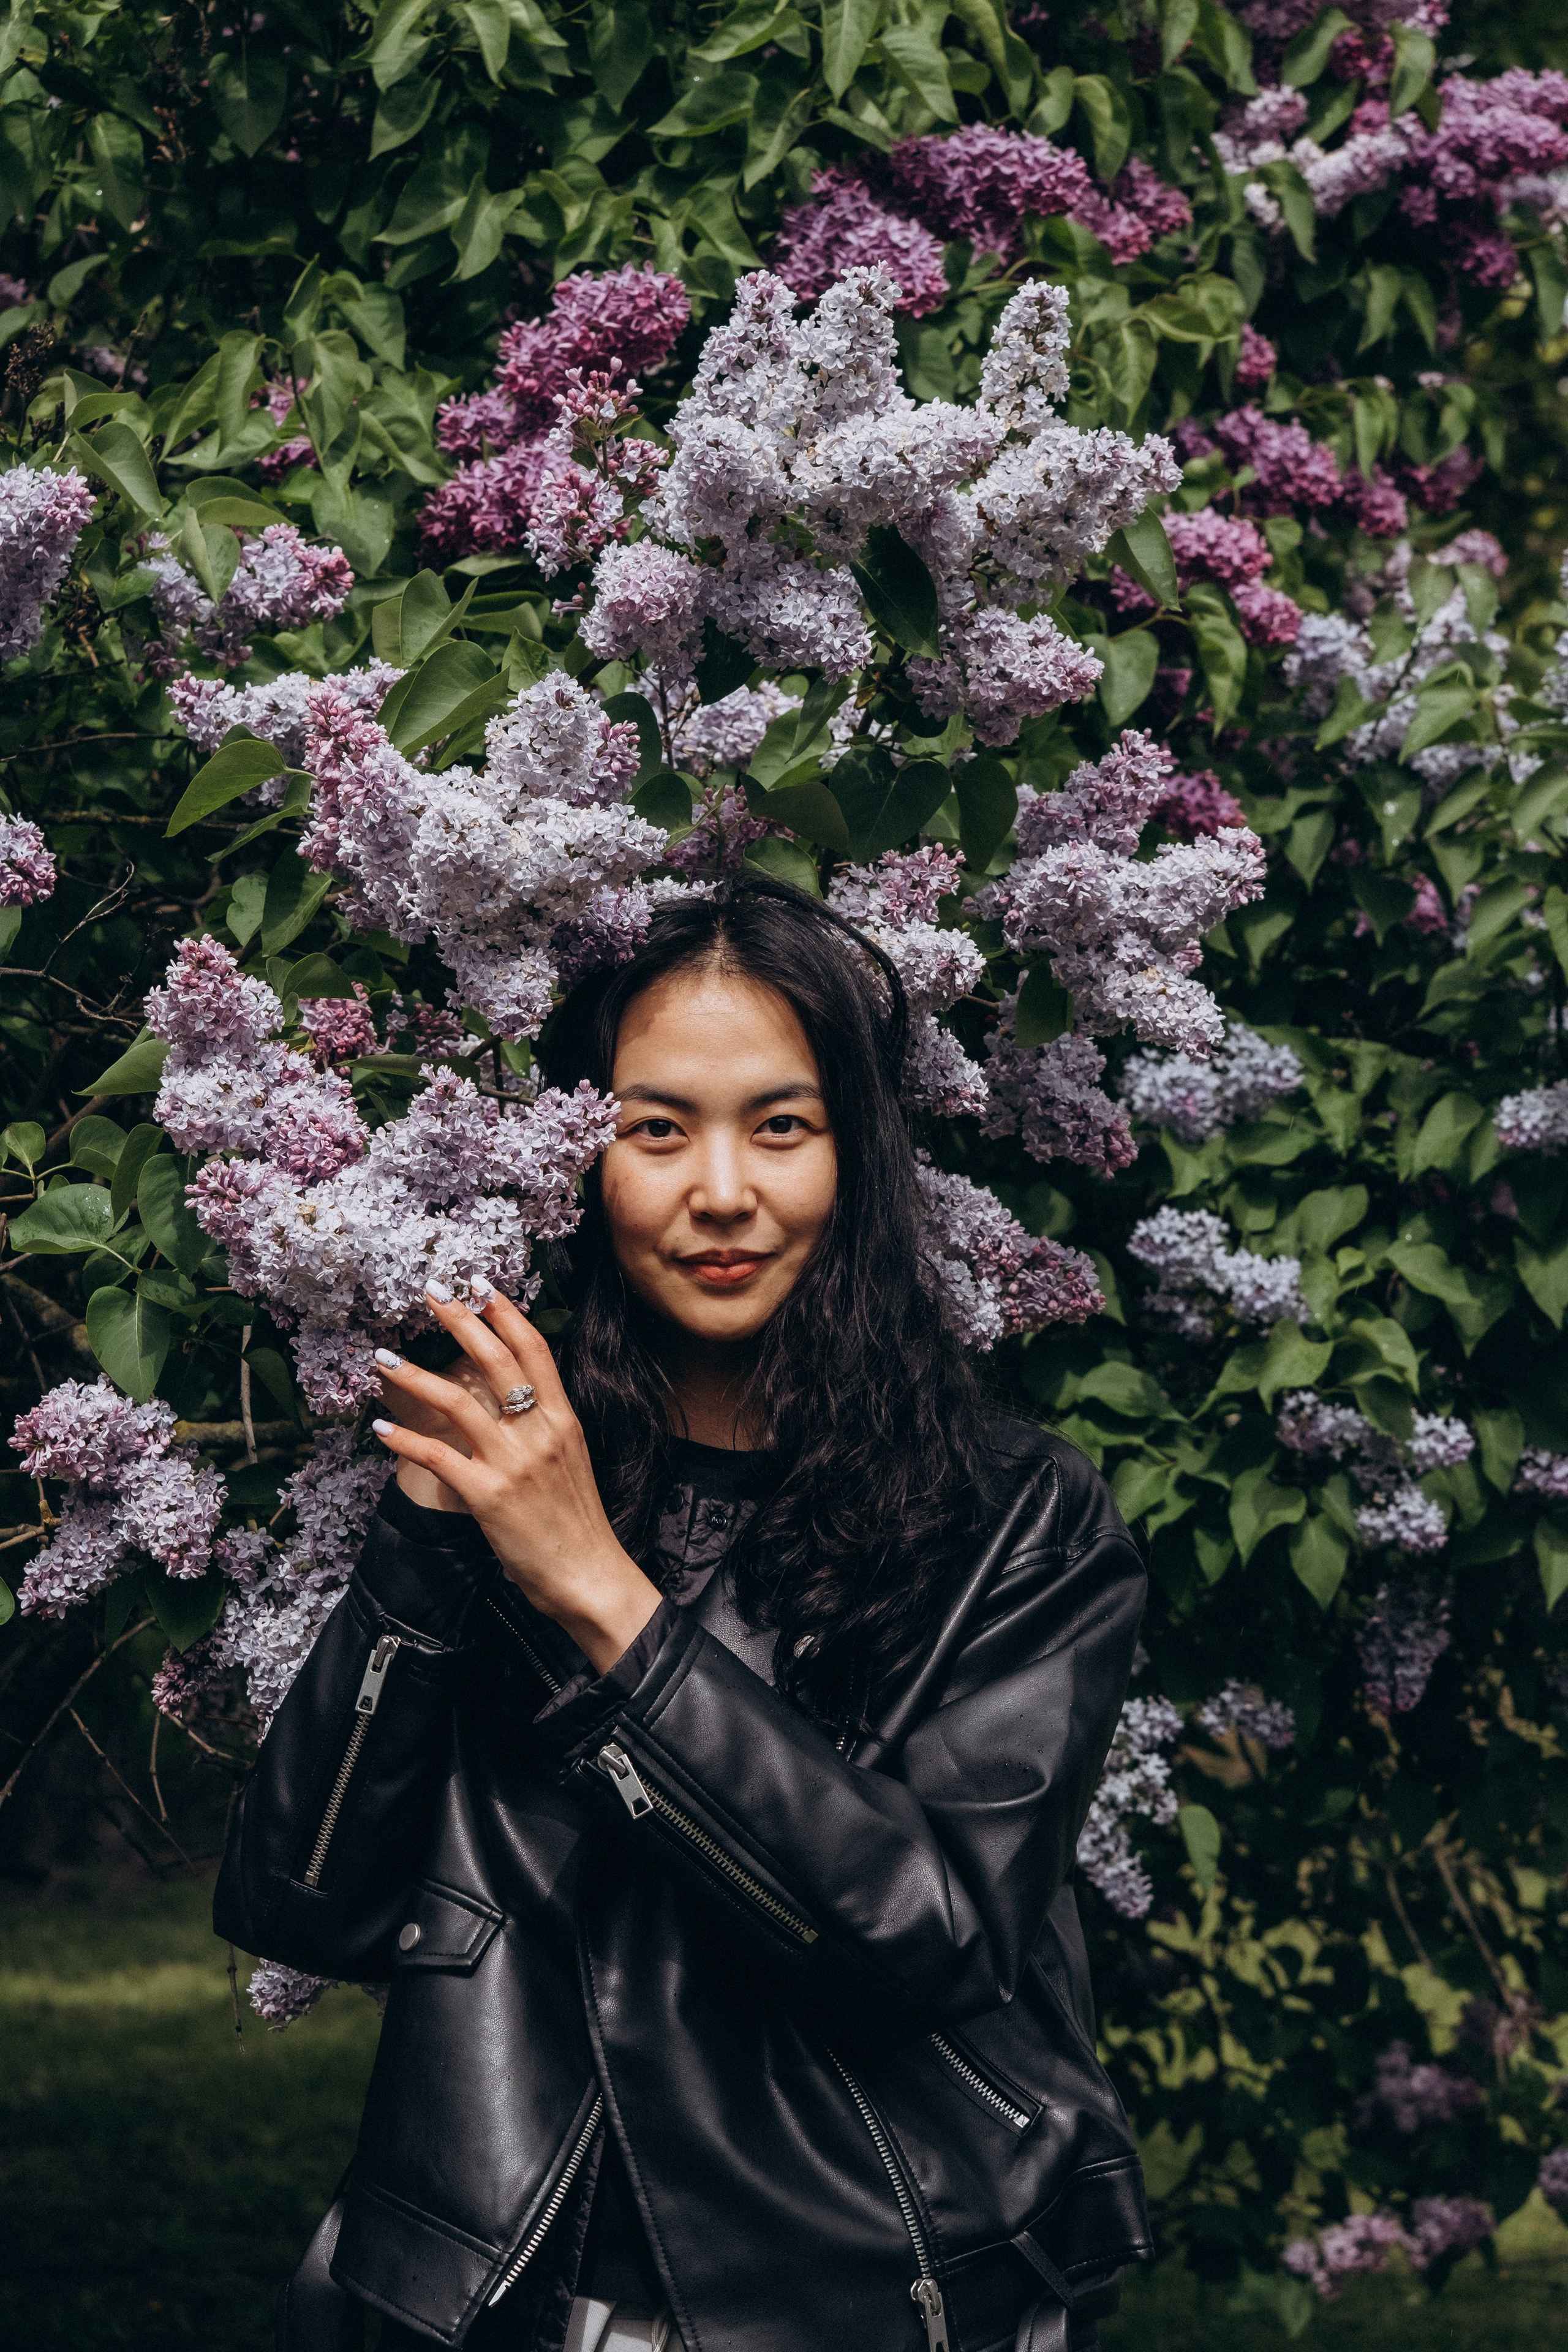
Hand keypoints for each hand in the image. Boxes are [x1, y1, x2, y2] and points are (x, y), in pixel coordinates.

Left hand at [371, 1285, 661, 1673]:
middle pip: (496, 1361)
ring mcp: (513, 1463)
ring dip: (414, 1376)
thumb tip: (515, 1398)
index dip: (506, 1313)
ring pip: (457, 1402)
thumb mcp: (572, 1459)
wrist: (589, 1574)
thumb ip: (545, 1426)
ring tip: (382, 1357)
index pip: (535, 1351)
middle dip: (460, 1321)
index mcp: (564, 1420)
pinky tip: (382, 1427)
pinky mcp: (487, 1496)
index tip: (481, 1284)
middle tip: (431, 1292)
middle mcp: (540, 1432)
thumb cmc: (577, 1522)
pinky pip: (438, 1457)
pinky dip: (406, 1439)